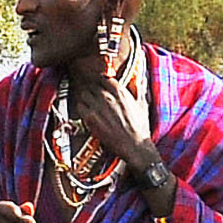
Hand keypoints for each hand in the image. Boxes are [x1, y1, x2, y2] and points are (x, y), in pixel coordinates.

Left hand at [65, 71, 168, 191]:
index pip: (105, 78)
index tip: (102, 85)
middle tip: (96, 97)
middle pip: (93, 85)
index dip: (102, 82)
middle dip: (94, 90)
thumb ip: (139, 89)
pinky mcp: (90, 118)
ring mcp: (97, 106)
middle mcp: (107, 96)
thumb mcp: (142, 104)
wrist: (134, 145)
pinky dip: (82, 108)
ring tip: (90, 104)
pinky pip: (79, 106)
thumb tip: (140, 78)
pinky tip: (86, 113)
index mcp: (119, 91)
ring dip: (86, 98)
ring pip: (84, 94)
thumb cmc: (140, 127)